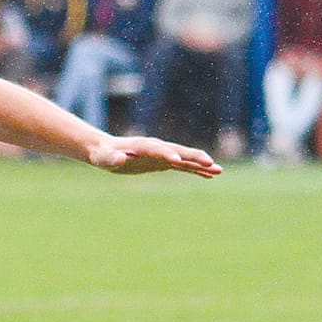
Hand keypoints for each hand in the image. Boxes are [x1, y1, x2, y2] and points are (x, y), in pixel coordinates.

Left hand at [88, 134, 222, 177]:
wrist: (106, 150)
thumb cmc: (102, 154)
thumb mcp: (103, 158)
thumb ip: (112, 158)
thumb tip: (120, 159)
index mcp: (142, 146)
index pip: (157, 149)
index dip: (167, 154)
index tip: (178, 161)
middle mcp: (156, 148)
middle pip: (178, 150)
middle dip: (194, 157)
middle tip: (210, 163)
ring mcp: (162, 154)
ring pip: (185, 158)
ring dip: (201, 164)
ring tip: (219, 171)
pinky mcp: (164, 162)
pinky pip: (183, 166)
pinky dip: (196, 170)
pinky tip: (210, 175)